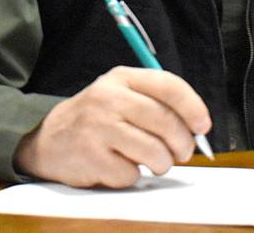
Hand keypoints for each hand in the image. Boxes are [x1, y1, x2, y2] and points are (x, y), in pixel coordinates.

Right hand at [14, 66, 210, 187]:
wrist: (50, 138)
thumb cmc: (99, 117)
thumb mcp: (122, 94)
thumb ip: (157, 102)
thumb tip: (197, 127)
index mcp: (122, 77)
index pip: (168, 86)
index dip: (193, 107)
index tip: (203, 126)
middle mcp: (109, 98)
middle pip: (164, 121)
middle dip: (183, 143)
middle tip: (183, 152)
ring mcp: (98, 127)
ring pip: (153, 152)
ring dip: (162, 163)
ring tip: (154, 161)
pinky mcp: (90, 157)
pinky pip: (130, 174)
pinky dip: (132, 175)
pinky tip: (120, 164)